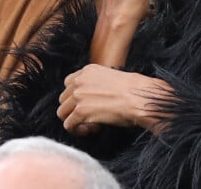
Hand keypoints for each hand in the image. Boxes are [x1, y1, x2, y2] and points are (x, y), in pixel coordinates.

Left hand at [57, 64, 173, 135]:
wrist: (138, 97)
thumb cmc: (132, 90)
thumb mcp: (110, 77)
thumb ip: (96, 83)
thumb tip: (93, 97)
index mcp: (87, 71)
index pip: (68, 83)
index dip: (75, 97)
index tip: (87, 104)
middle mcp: (79, 81)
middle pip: (63, 98)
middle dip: (73, 109)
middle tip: (90, 116)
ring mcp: (78, 96)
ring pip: (62, 112)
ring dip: (73, 120)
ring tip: (89, 124)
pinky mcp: (81, 111)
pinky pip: (69, 125)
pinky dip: (78, 130)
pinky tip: (92, 129)